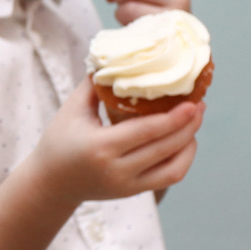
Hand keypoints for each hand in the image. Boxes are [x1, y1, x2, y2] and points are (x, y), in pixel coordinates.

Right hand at [28, 83, 202, 203]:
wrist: (51, 183)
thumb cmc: (58, 141)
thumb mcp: (71, 109)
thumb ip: (95, 83)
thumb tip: (119, 57)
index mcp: (100, 146)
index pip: (147, 131)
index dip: (174, 118)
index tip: (192, 101)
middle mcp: (117, 169)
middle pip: (165, 148)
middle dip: (189, 126)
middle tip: (199, 105)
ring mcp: (127, 184)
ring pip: (173, 167)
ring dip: (189, 143)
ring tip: (195, 121)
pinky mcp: (133, 192)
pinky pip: (169, 177)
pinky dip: (183, 159)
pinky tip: (185, 141)